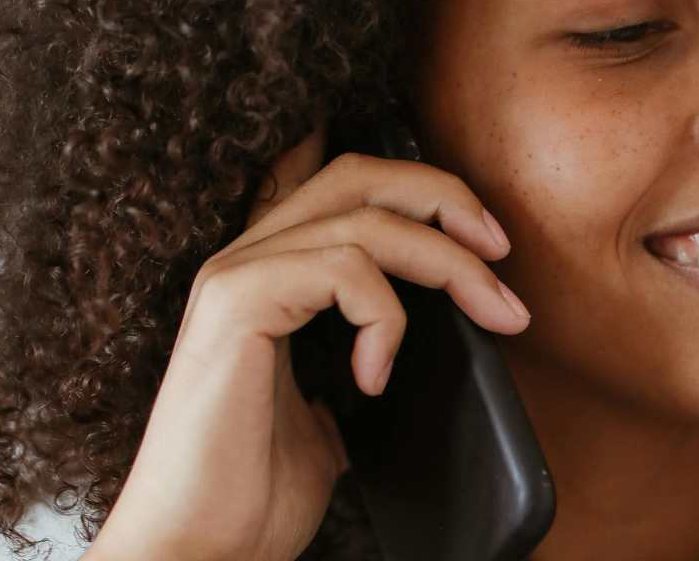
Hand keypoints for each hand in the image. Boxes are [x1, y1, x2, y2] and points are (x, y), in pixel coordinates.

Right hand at [84, 119, 530, 560]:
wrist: (196, 550)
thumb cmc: (257, 490)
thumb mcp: (338, 404)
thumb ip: (369, 349)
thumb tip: (442, 334)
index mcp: (271, 272)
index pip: (346, 184)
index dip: (420, 187)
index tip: (486, 238)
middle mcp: (247, 258)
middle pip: (361, 175)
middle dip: (444, 197)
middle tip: (501, 249)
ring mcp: (237, 275)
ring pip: (367, 220)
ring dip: (450, 263)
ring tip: (493, 314)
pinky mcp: (236, 302)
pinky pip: (342, 269)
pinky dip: (383, 319)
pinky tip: (374, 378)